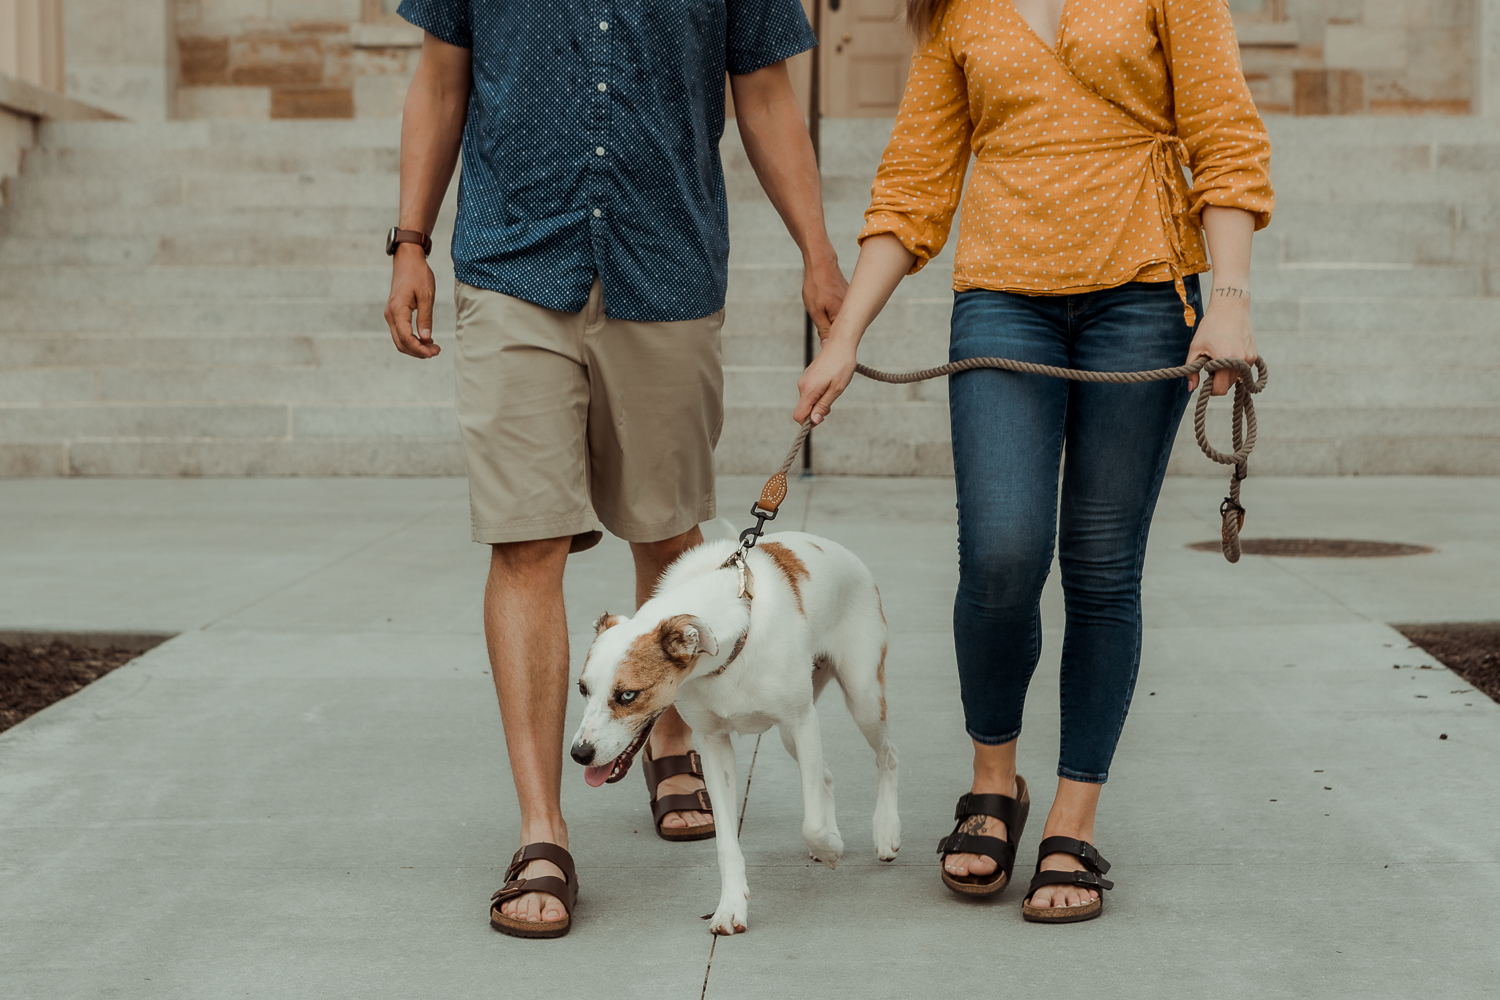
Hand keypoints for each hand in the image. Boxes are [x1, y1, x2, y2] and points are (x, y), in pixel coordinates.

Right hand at [385, 243, 439, 358]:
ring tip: (433, 347)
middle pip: (401, 343)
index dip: (419, 349)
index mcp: (398, 310)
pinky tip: (425, 339)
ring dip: (415, 347)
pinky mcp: (394, 313)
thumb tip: (426, 338)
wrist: (407, 260)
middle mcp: (391, 315)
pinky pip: (401, 332)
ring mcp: (391, 314)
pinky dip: (412, 340)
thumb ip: (426, 318)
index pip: (406, 338)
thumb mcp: (427, 296)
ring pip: (400, 340)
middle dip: (418, 352)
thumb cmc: (418, 274)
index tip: (434, 353)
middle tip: (436, 351)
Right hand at [794, 334, 856, 424]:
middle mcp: (802, 386)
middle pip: (804, 409)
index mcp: (808, 390)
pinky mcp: (807, 377)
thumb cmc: (841, 365)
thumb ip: (823, 406)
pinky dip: (819, 394)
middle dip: (817, 411)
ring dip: (819, 402)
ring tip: (833, 389)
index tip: (823, 417)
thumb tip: (813, 421)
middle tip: (832, 401)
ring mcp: (804, 380)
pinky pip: (810, 392)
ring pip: (808, 401)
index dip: (809, 422)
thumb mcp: (836, 389)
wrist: (840, 344)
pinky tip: (829, 384)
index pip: (799, 416)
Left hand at [802, 254, 847, 337]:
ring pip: (842, 320)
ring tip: (823, 308)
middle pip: (843, 329)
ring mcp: (852, 303)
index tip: (826, 344)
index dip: (831, 341)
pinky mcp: (850, 298)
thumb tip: (827, 346)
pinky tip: (827, 303)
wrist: (821, 263)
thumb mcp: (815, 311)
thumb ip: (823, 330)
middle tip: (822, 325)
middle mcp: (852, 310)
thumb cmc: (816, 286)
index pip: (840, 337)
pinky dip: (835, 312)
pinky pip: (843, 311)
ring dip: (832, 321)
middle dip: (833, 332)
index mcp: (843, 316)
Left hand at [1186, 292, 1254, 394]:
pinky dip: (1235, 367)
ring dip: (1227, 373)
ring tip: (1220, 356)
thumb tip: (1191, 388)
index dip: (1211, 388)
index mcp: (1225, 360)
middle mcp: (1240, 361)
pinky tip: (1229, 352)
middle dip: (1218, 379)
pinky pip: (1242, 370)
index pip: (1220, 389)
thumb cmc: (1210, 327)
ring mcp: (1249, 359)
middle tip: (1211, 364)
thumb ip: (1191, 370)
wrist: (1230, 308)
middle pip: (1228, 385)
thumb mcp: (1195, 348)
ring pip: (1236, 378)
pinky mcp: (1254, 356)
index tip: (1205, 380)